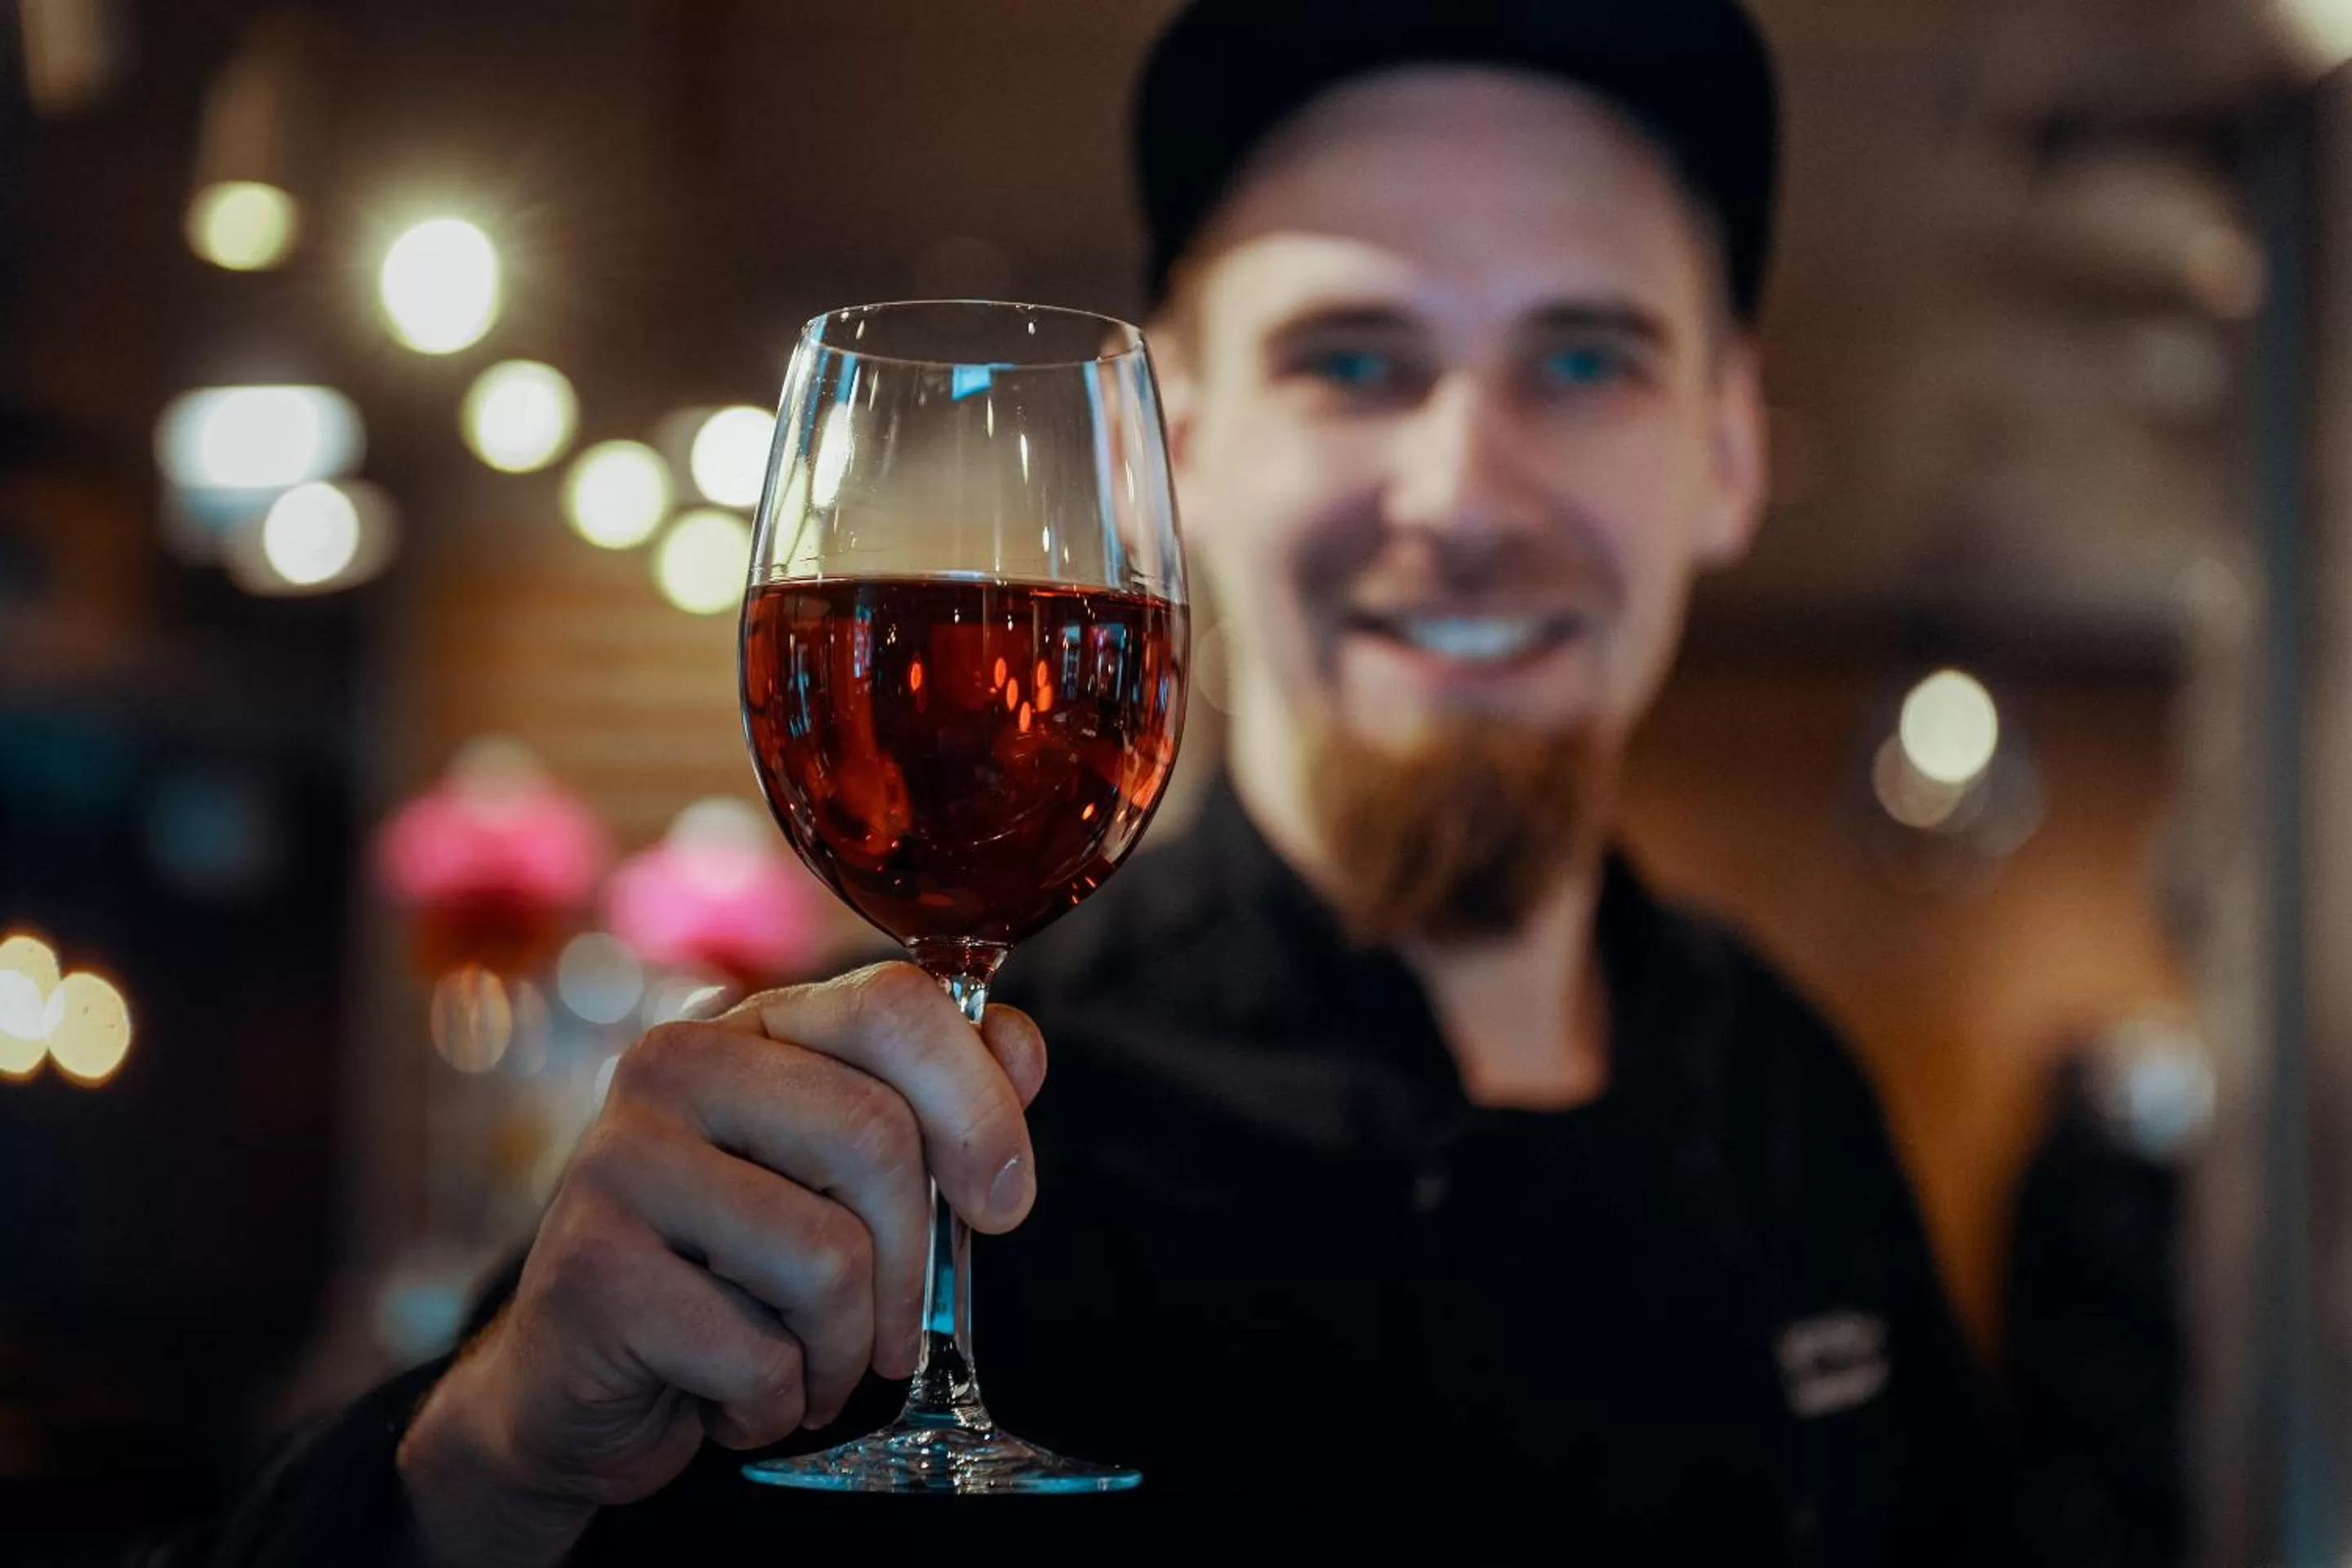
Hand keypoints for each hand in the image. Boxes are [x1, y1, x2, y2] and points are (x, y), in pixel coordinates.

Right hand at [394, 963, 1046, 1567]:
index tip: (1004, 1202)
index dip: (978, 1103)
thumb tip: (1020, 1051)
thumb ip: (933, 1105)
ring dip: (841, 1351)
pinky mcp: (592, 1269)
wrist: (577, 1389)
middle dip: (914, 1268)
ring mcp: (620, 1160)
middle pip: (876, 1138)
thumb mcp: (836, 1181)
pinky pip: (759, 1353)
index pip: (893, 1006)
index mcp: (748, 1026)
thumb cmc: (731, 1273)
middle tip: (890, 1335)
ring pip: (828, 1257)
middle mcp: (674, 1065)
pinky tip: (726, 1397)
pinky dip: (773, 1403)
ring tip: (801, 1365)